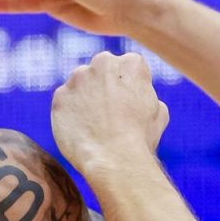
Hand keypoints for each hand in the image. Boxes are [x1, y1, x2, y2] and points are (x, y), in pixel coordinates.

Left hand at [51, 52, 168, 177]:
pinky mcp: (60, 96)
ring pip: (80, 85)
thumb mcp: (159, 112)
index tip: (129, 105)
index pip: (129, 68)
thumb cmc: (140, 138)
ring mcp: (78, 78)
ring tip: (94, 125)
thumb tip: (136, 95)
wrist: (114, 158)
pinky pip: (65, 102)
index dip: (129, 88)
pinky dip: (70, 114)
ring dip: (85, 98)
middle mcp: (103, 62)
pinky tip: (81, 131)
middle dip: (105, 87)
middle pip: (102, 71)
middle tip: (109, 113)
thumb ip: (145, 94)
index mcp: (131, 63)